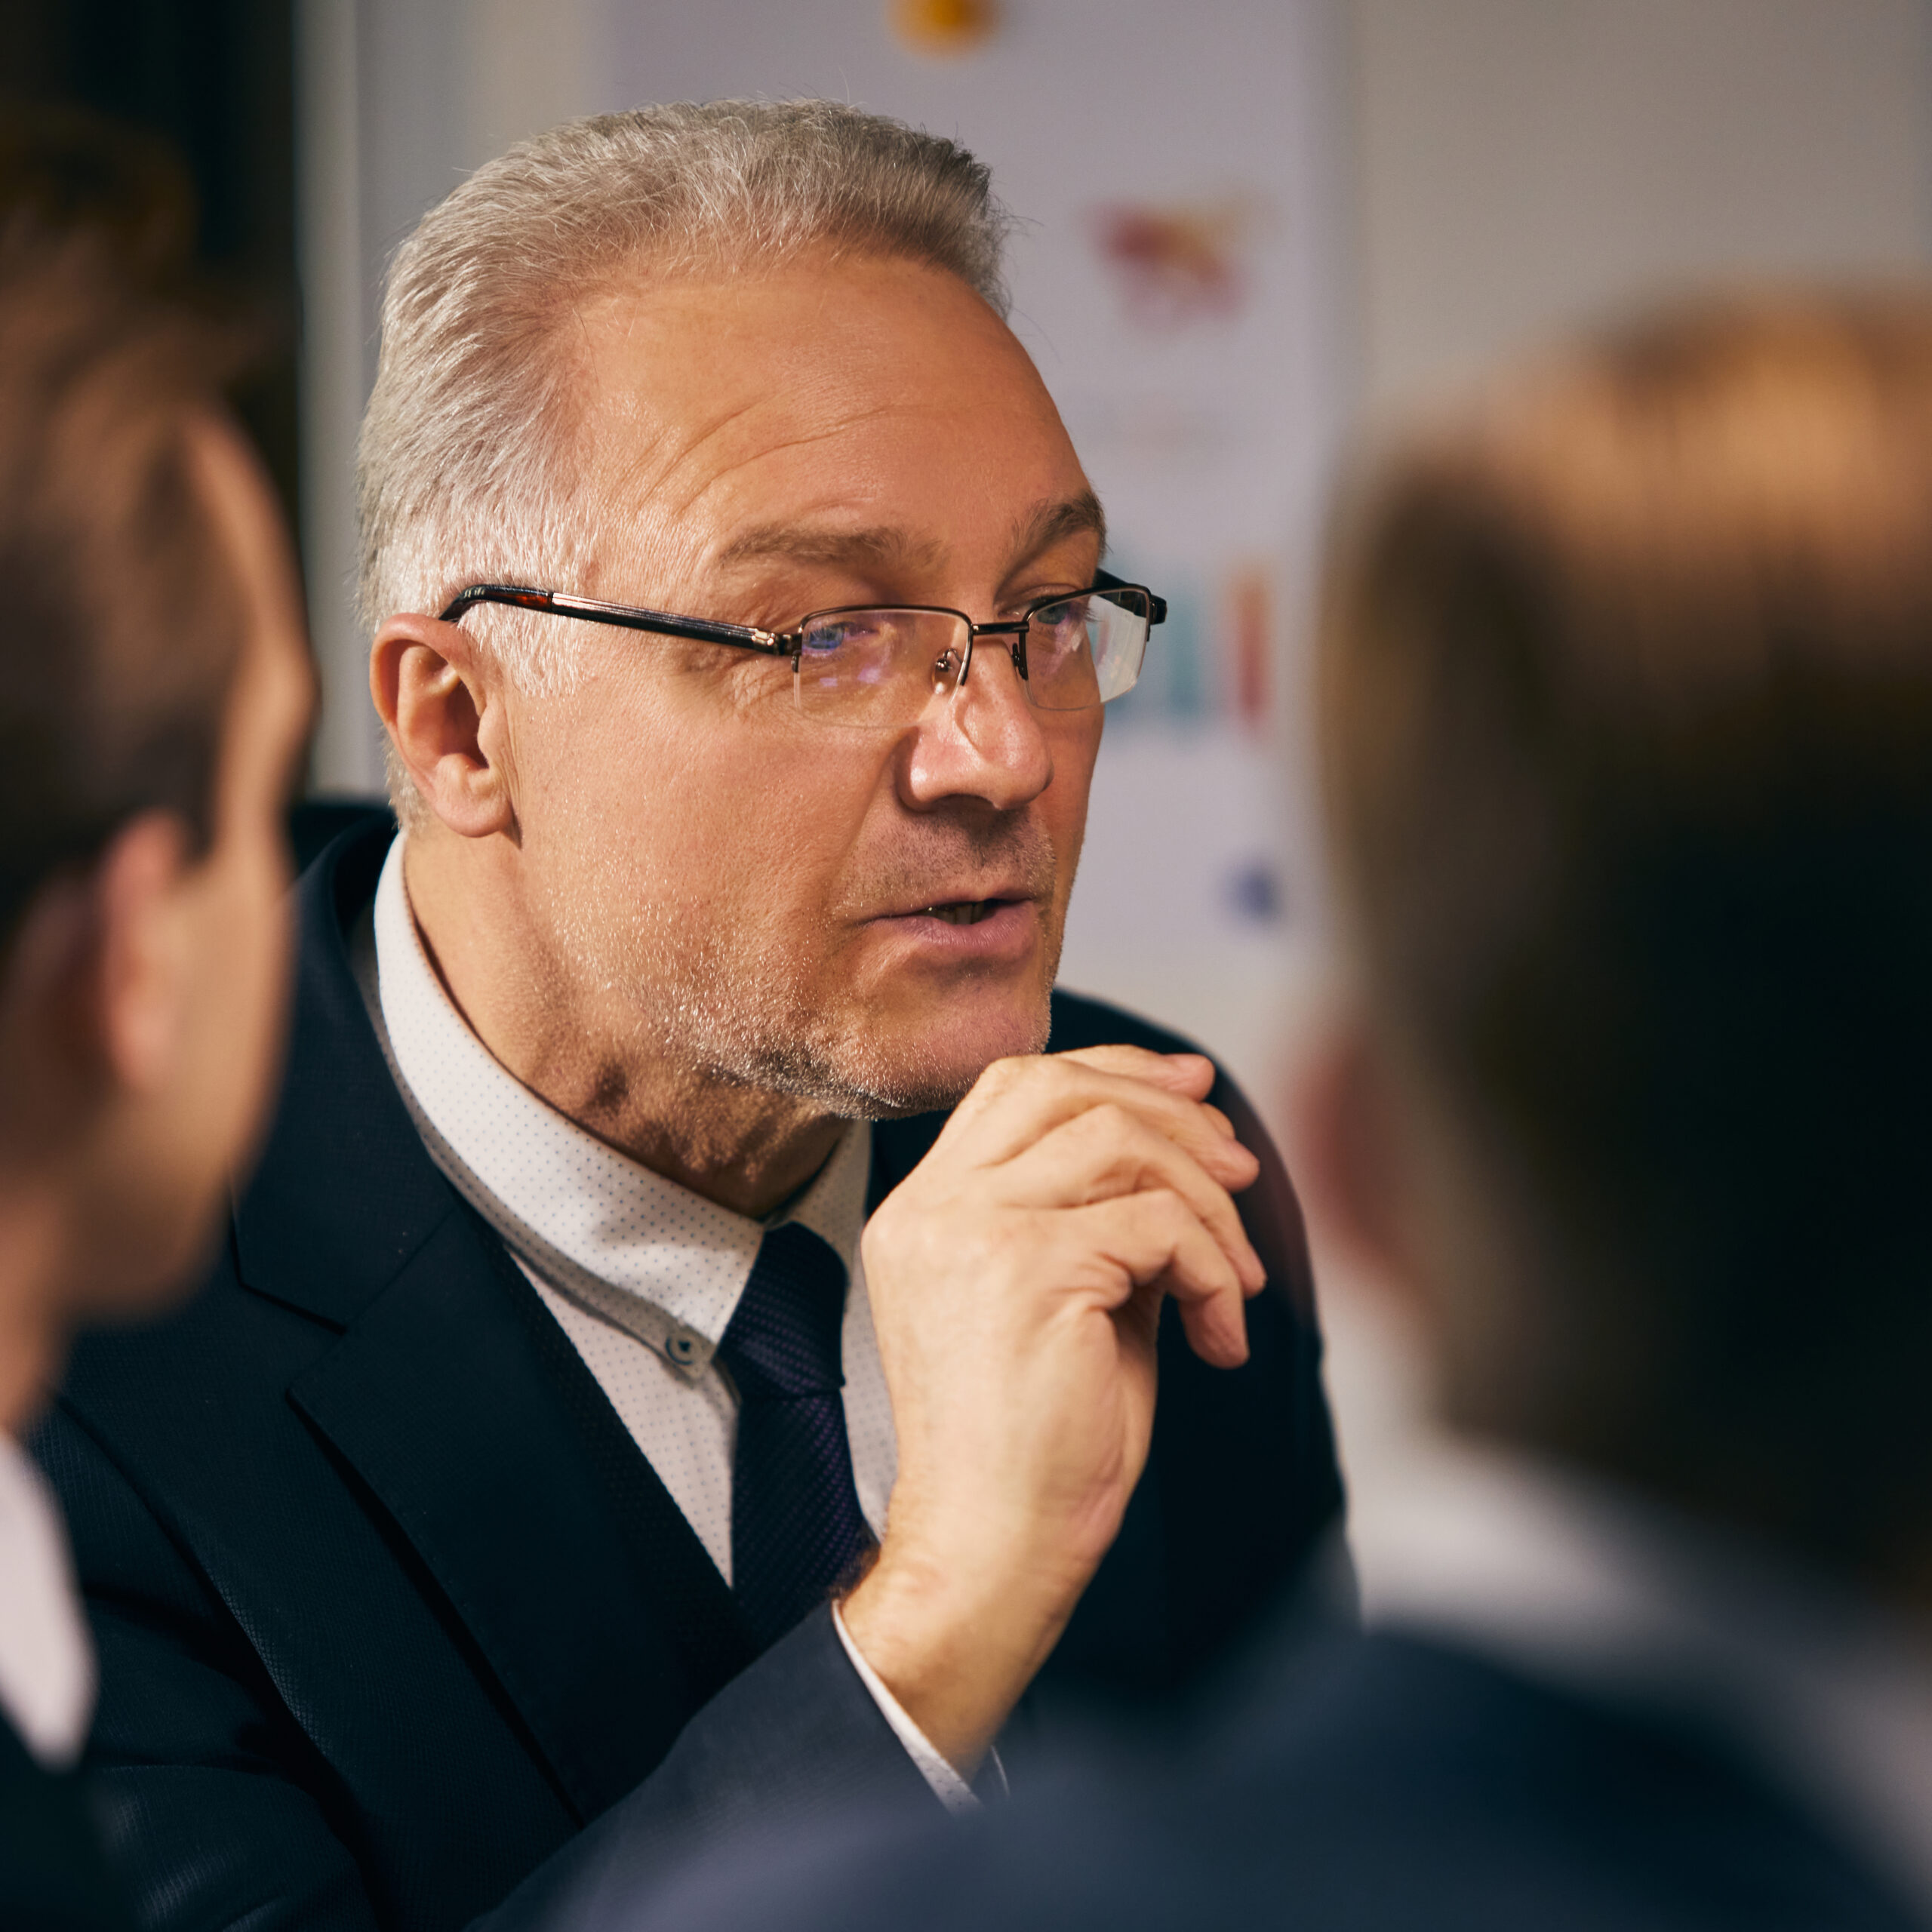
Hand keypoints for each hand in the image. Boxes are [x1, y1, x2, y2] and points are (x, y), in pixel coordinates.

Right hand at [840, 1045, 1264, 1773]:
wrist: (994, 1554)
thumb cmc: (1038, 1448)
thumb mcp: (1071, 1301)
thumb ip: (1107, 1216)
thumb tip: (1193, 1137)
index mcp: (923, 1213)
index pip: (1015, 1085)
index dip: (1112, 1070)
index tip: (1196, 1090)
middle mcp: (931, 1209)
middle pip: (1060, 1087)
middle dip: (1169, 1112)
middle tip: (1241, 1169)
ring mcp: (967, 1230)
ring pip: (1117, 1140)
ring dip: (1206, 1202)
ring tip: (1238, 1282)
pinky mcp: (1024, 1267)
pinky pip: (1158, 1225)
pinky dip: (1213, 1272)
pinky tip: (1219, 1343)